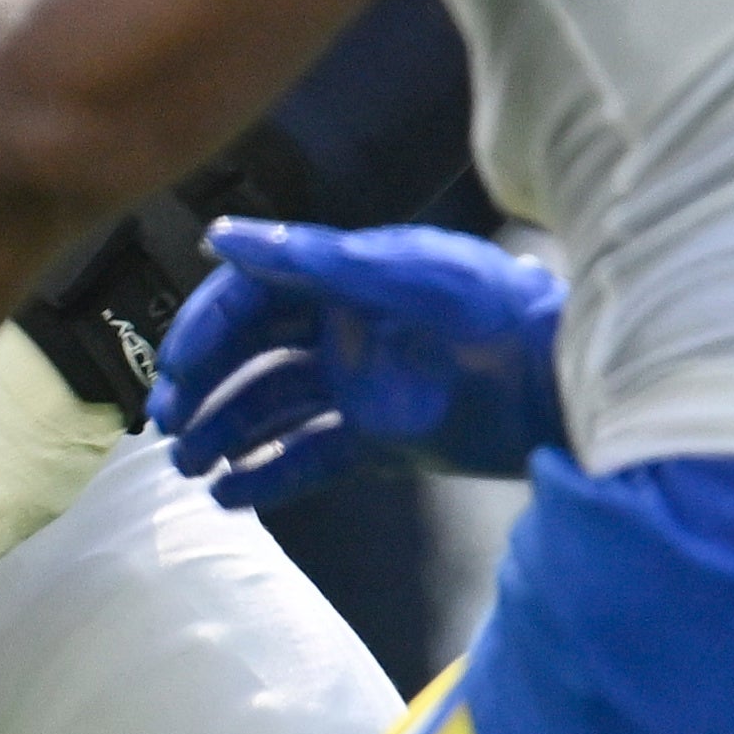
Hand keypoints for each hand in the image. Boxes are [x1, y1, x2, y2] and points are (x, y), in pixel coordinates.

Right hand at [151, 218, 565, 506]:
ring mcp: (358, 388)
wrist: (567, 383)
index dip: (205, 331)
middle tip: (167, 427)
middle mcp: (338, 331)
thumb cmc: (489, 310)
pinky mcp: (382, 441)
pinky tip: (230, 496)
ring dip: (227, 435)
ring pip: (271, 410)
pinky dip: (270, 477)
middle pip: (248, 357)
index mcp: (336, 281)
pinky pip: (311, 458)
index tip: (177, 371)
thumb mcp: (398, 272)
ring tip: (186, 469)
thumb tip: (221, 236)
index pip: (247, 300)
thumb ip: (310, 257)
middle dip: (203, 390)